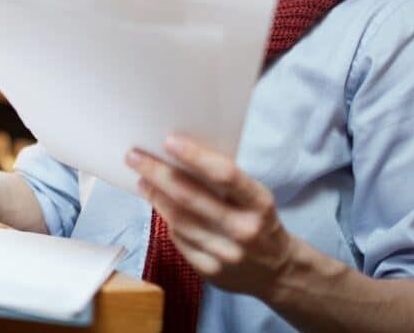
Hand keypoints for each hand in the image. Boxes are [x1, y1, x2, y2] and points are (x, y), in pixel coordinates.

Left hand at [125, 135, 296, 298]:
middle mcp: (244, 230)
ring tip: (141, 179)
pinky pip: (180, 241)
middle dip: (158, 173)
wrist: (279, 271)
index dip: (195, 156)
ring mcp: (227, 254)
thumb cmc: (259, 222)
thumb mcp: (254, 198)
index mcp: (259, 204)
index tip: (169, 140)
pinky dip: (167, 221)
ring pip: (180, 220)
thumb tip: (181, 155)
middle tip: (134, 156)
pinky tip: (158, 206)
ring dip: (155, 196)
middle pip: (191, 197)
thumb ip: (225, 182)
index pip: (225, 174)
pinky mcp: (212, 272)